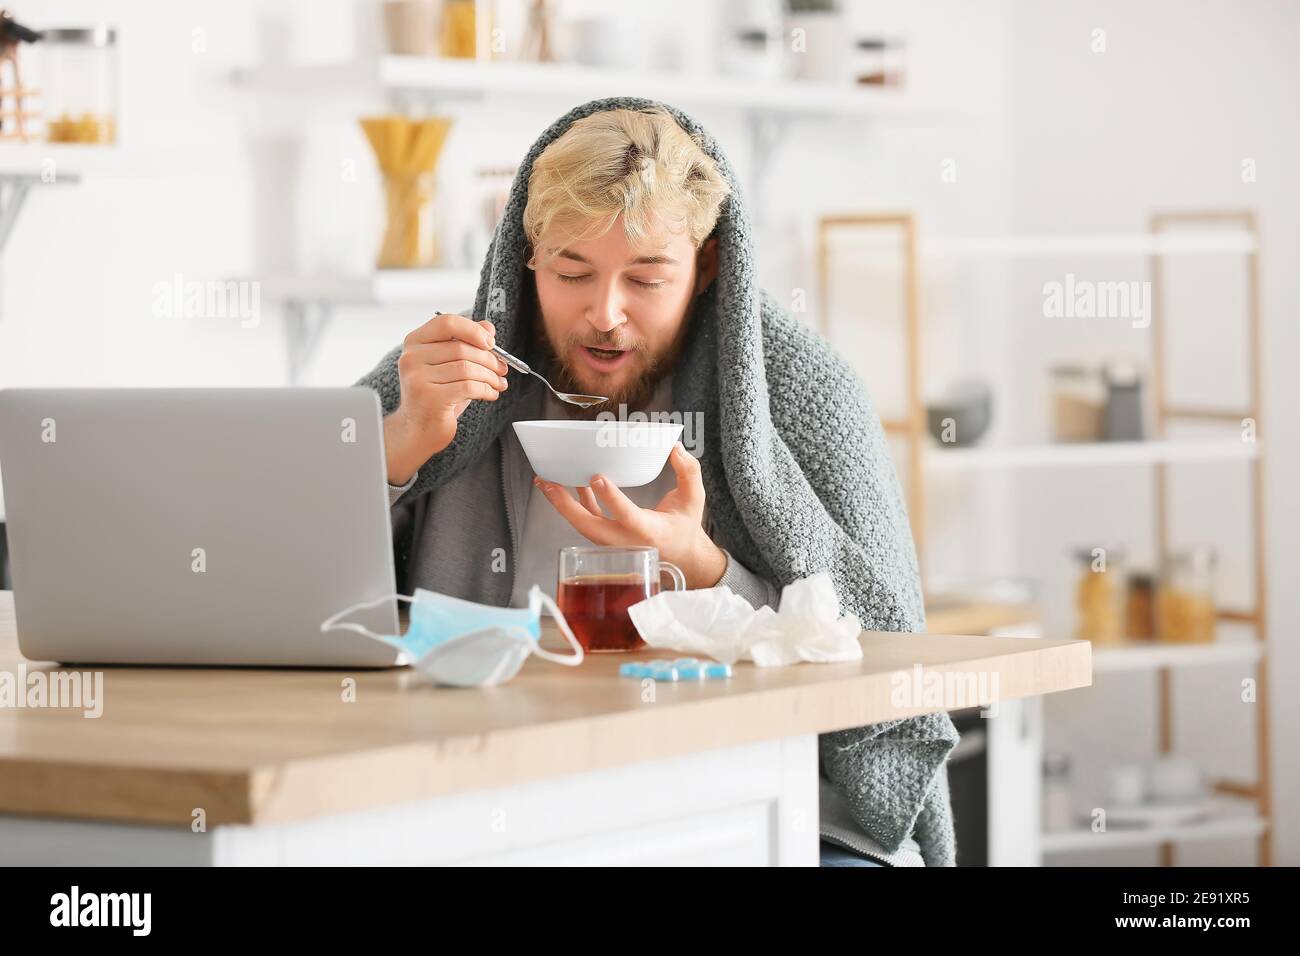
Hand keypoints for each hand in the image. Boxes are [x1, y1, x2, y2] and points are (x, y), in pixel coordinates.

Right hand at [383, 312, 509, 483]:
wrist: (418, 429)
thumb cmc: (437, 395)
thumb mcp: (451, 365)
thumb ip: (467, 343)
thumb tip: (488, 327)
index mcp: (414, 342)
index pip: (446, 322)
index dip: (473, 330)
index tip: (491, 343)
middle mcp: (411, 358)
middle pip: (461, 348)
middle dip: (489, 359)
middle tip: (502, 368)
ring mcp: (418, 378)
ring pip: (467, 368)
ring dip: (490, 376)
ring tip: (498, 383)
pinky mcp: (430, 398)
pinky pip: (468, 387)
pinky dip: (486, 390)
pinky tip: (491, 394)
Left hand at [534, 442, 727, 589]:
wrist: (682, 559)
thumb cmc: (685, 527)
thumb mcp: (694, 499)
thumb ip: (688, 471)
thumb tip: (675, 448)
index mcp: (649, 531)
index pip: (628, 516)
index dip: (611, 498)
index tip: (597, 478)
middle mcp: (627, 541)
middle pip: (590, 526)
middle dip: (566, 505)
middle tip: (548, 482)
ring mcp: (614, 542)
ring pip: (583, 525)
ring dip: (562, 504)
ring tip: (544, 482)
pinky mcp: (608, 538)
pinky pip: (587, 520)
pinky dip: (575, 503)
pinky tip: (565, 484)